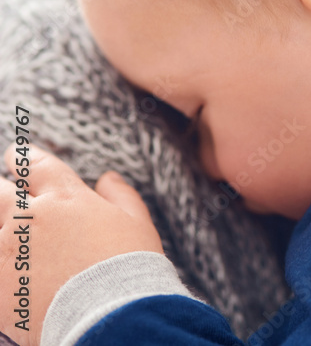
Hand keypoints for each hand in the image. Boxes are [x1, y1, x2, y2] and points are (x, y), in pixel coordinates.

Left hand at [0, 145, 162, 345]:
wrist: (109, 316)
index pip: (35, 165)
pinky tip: (12, 272)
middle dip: (1, 189)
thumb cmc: (129, 266)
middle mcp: (29, 219)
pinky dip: (4, 265)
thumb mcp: (137, 223)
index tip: (16, 155)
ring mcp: (8, 252)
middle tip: (4, 190)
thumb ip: (120, 195)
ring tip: (14, 238)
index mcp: (65, 197)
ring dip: (3, 228)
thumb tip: (108, 178)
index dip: (24, 157)